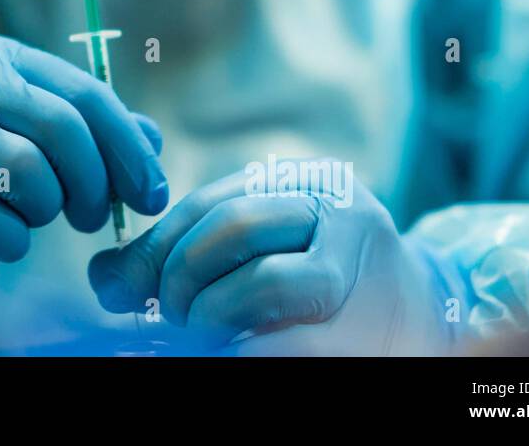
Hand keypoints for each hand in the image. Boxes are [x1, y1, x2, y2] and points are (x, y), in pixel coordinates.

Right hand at [0, 29, 168, 274]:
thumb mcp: (4, 125)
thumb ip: (74, 126)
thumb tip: (151, 139)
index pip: (85, 93)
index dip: (129, 148)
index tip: (153, 193)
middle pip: (64, 129)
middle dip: (96, 184)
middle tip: (93, 219)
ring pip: (31, 174)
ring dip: (45, 211)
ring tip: (27, 215)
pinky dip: (10, 240)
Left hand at [88, 163, 461, 353]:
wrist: (422, 317)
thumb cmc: (320, 284)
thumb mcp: (258, 251)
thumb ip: (182, 257)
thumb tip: (105, 280)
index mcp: (304, 180)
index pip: (208, 202)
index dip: (155, 247)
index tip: (122, 288)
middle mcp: (337, 208)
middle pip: (232, 226)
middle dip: (181, 276)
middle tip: (170, 315)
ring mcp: (357, 264)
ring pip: (261, 280)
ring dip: (210, 314)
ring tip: (201, 332)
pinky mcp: (364, 326)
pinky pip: (288, 339)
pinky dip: (240, 348)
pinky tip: (228, 348)